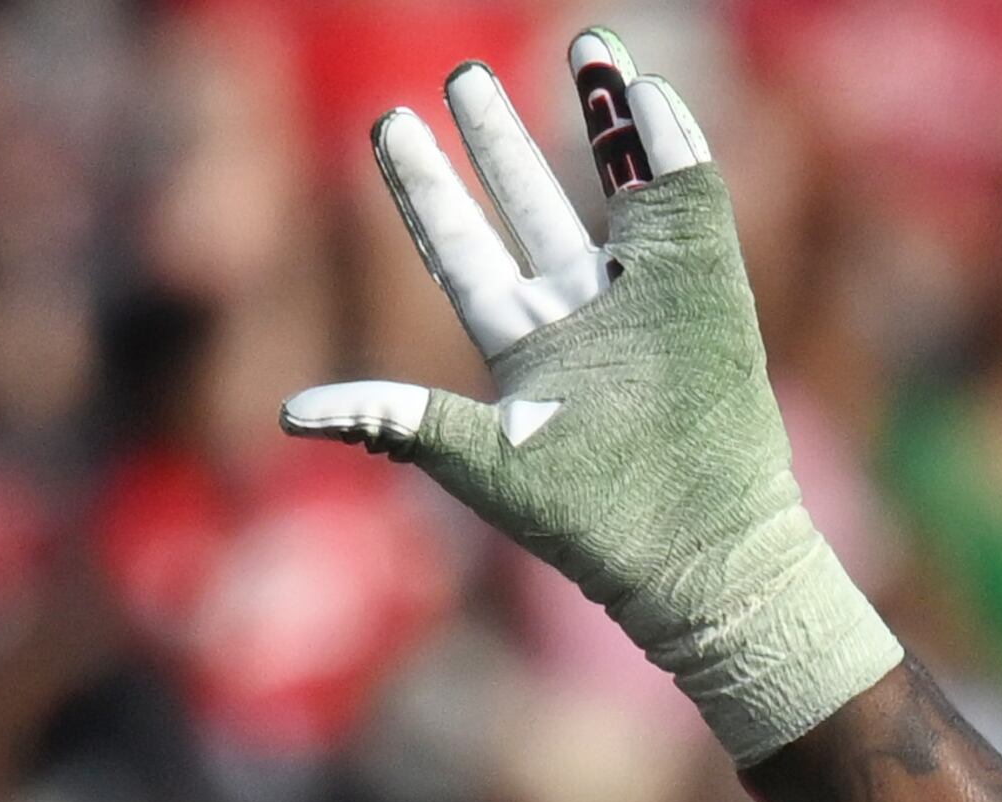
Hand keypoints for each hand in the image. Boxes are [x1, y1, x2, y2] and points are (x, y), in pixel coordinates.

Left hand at [283, 30, 900, 765]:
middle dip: (497, 140)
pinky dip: (670, 142)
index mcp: (521, 352)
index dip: (426, 189)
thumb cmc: (588, 524)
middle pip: (530, 207)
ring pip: (613, 186)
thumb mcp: (480, 466)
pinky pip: (688, 195)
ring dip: (600, 115)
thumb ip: (393, 421)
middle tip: (464, 72)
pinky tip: (645, 91)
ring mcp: (647, 298)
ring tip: (587, 45)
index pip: (460, 251)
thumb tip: (289, 413)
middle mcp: (580, 317)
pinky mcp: (712, 286)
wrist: (699, 551)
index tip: (390, 125)